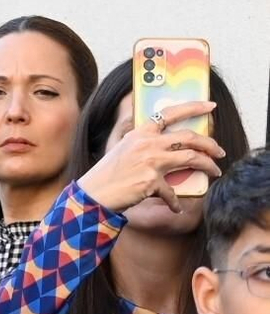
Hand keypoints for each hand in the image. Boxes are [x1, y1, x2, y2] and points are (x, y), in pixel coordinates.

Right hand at [78, 100, 224, 212]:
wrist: (94, 193)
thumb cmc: (108, 173)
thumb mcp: (124, 149)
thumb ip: (145, 144)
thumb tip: (170, 148)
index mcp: (140, 133)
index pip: (170, 113)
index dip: (194, 107)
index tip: (210, 105)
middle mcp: (148, 144)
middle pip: (189, 137)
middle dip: (210, 144)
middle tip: (219, 151)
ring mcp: (151, 162)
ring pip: (191, 158)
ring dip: (208, 165)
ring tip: (215, 171)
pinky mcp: (152, 182)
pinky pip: (173, 193)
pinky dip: (175, 202)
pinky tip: (176, 208)